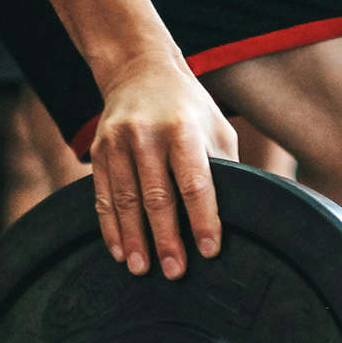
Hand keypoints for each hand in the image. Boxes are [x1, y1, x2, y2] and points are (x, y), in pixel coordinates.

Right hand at [90, 51, 238, 278]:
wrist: (139, 70)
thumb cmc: (190, 108)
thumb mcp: (217, 128)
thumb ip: (224, 168)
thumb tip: (243, 212)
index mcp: (184, 130)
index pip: (195, 183)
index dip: (203, 219)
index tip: (209, 250)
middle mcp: (147, 135)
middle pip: (157, 197)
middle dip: (166, 239)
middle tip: (174, 272)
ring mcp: (118, 143)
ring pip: (126, 201)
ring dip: (134, 239)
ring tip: (142, 269)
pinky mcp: (99, 151)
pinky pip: (103, 196)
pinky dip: (110, 227)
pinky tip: (119, 251)